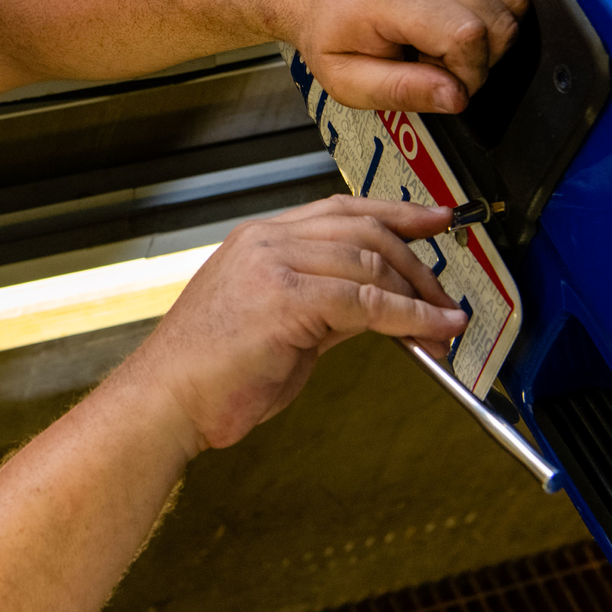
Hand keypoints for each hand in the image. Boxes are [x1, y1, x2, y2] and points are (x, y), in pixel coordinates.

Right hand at [127, 196, 468, 454]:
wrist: (165, 402)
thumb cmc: (209, 375)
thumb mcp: (275, 326)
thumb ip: (323, 306)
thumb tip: (375, 306)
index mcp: (258, 239)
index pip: (341, 209)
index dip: (397, 212)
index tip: (436, 219)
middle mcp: (265, 240)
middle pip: (364, 228)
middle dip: (418, 261)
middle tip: (446, 295)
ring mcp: (272, 264)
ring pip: (370, 261)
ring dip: (419, 295)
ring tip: (443, 323)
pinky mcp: (284, 299)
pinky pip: (366, 301)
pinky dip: (407, 317)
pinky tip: (427, 331)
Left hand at [287, 0, 527, 112]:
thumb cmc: (327, 28)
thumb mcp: (347, 79)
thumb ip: (402, 92)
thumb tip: (456, 96)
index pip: (467, 35)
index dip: (468, 73)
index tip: (444, 82)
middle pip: (500, 18)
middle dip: (481, 56)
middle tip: (440, 62)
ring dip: (491, 29)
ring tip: (446, 36)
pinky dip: (492, 1)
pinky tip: (455, 11)